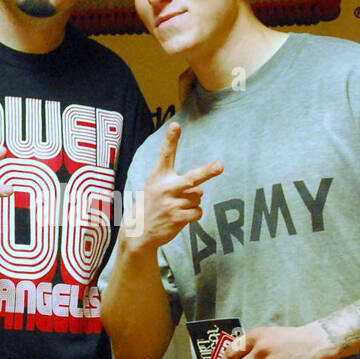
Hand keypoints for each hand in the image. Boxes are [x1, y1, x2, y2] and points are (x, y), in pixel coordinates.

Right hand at [121, 123, 221, 250]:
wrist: (138, 233)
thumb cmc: (151, 205)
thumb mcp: (154, 187)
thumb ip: (175, 182)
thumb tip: (200, 192)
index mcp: (158, 177)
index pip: (166, 155)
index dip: (171, 140)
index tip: (176, 126)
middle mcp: (165, 189)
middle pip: (192, 178)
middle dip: (207, 172)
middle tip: (220, 166)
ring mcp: (171, 204)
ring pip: (198, 197)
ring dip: (192, 202)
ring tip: (178, 207)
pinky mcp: (177, 218)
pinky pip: (198, 212)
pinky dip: (194, 214)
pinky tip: (181, 217)